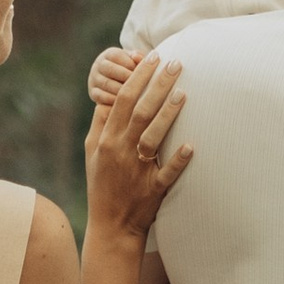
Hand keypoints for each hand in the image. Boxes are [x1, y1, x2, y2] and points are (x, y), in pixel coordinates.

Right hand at [84, 47, 191, 242]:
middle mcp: (120, 152)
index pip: (121, 100)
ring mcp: (136, 171)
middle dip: (157, 85)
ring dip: (168, 115)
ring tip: (183, 92)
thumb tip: (106, 96)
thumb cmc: (103, 184)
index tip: (152, 57)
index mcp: (106, 140)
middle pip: (139, 112)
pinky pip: (166, 174)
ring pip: (152, 138)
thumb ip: (100, 123)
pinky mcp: (152, 190)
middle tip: (176, 63)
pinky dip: (177, 160)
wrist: (110, 226)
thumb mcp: (93, 152)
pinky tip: (190, 146)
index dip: (137, 77)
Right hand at [86, 43, 141, 109]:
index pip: (116, 56)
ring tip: (134, 94)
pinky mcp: (92, 93)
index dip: (129, 64)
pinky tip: (125, 103)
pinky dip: (113, 100)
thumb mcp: (135, 61)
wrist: (118, 82)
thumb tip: (137, 58)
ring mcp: (94, 79)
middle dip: (126, 77)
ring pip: (106, 84)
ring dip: (121, 89)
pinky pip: (100, 96)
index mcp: (109, 54)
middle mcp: (98, 65)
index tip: (142, 72)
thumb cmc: (131, 70)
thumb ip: (138, 58)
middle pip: (110, 69)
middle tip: (139, 85)